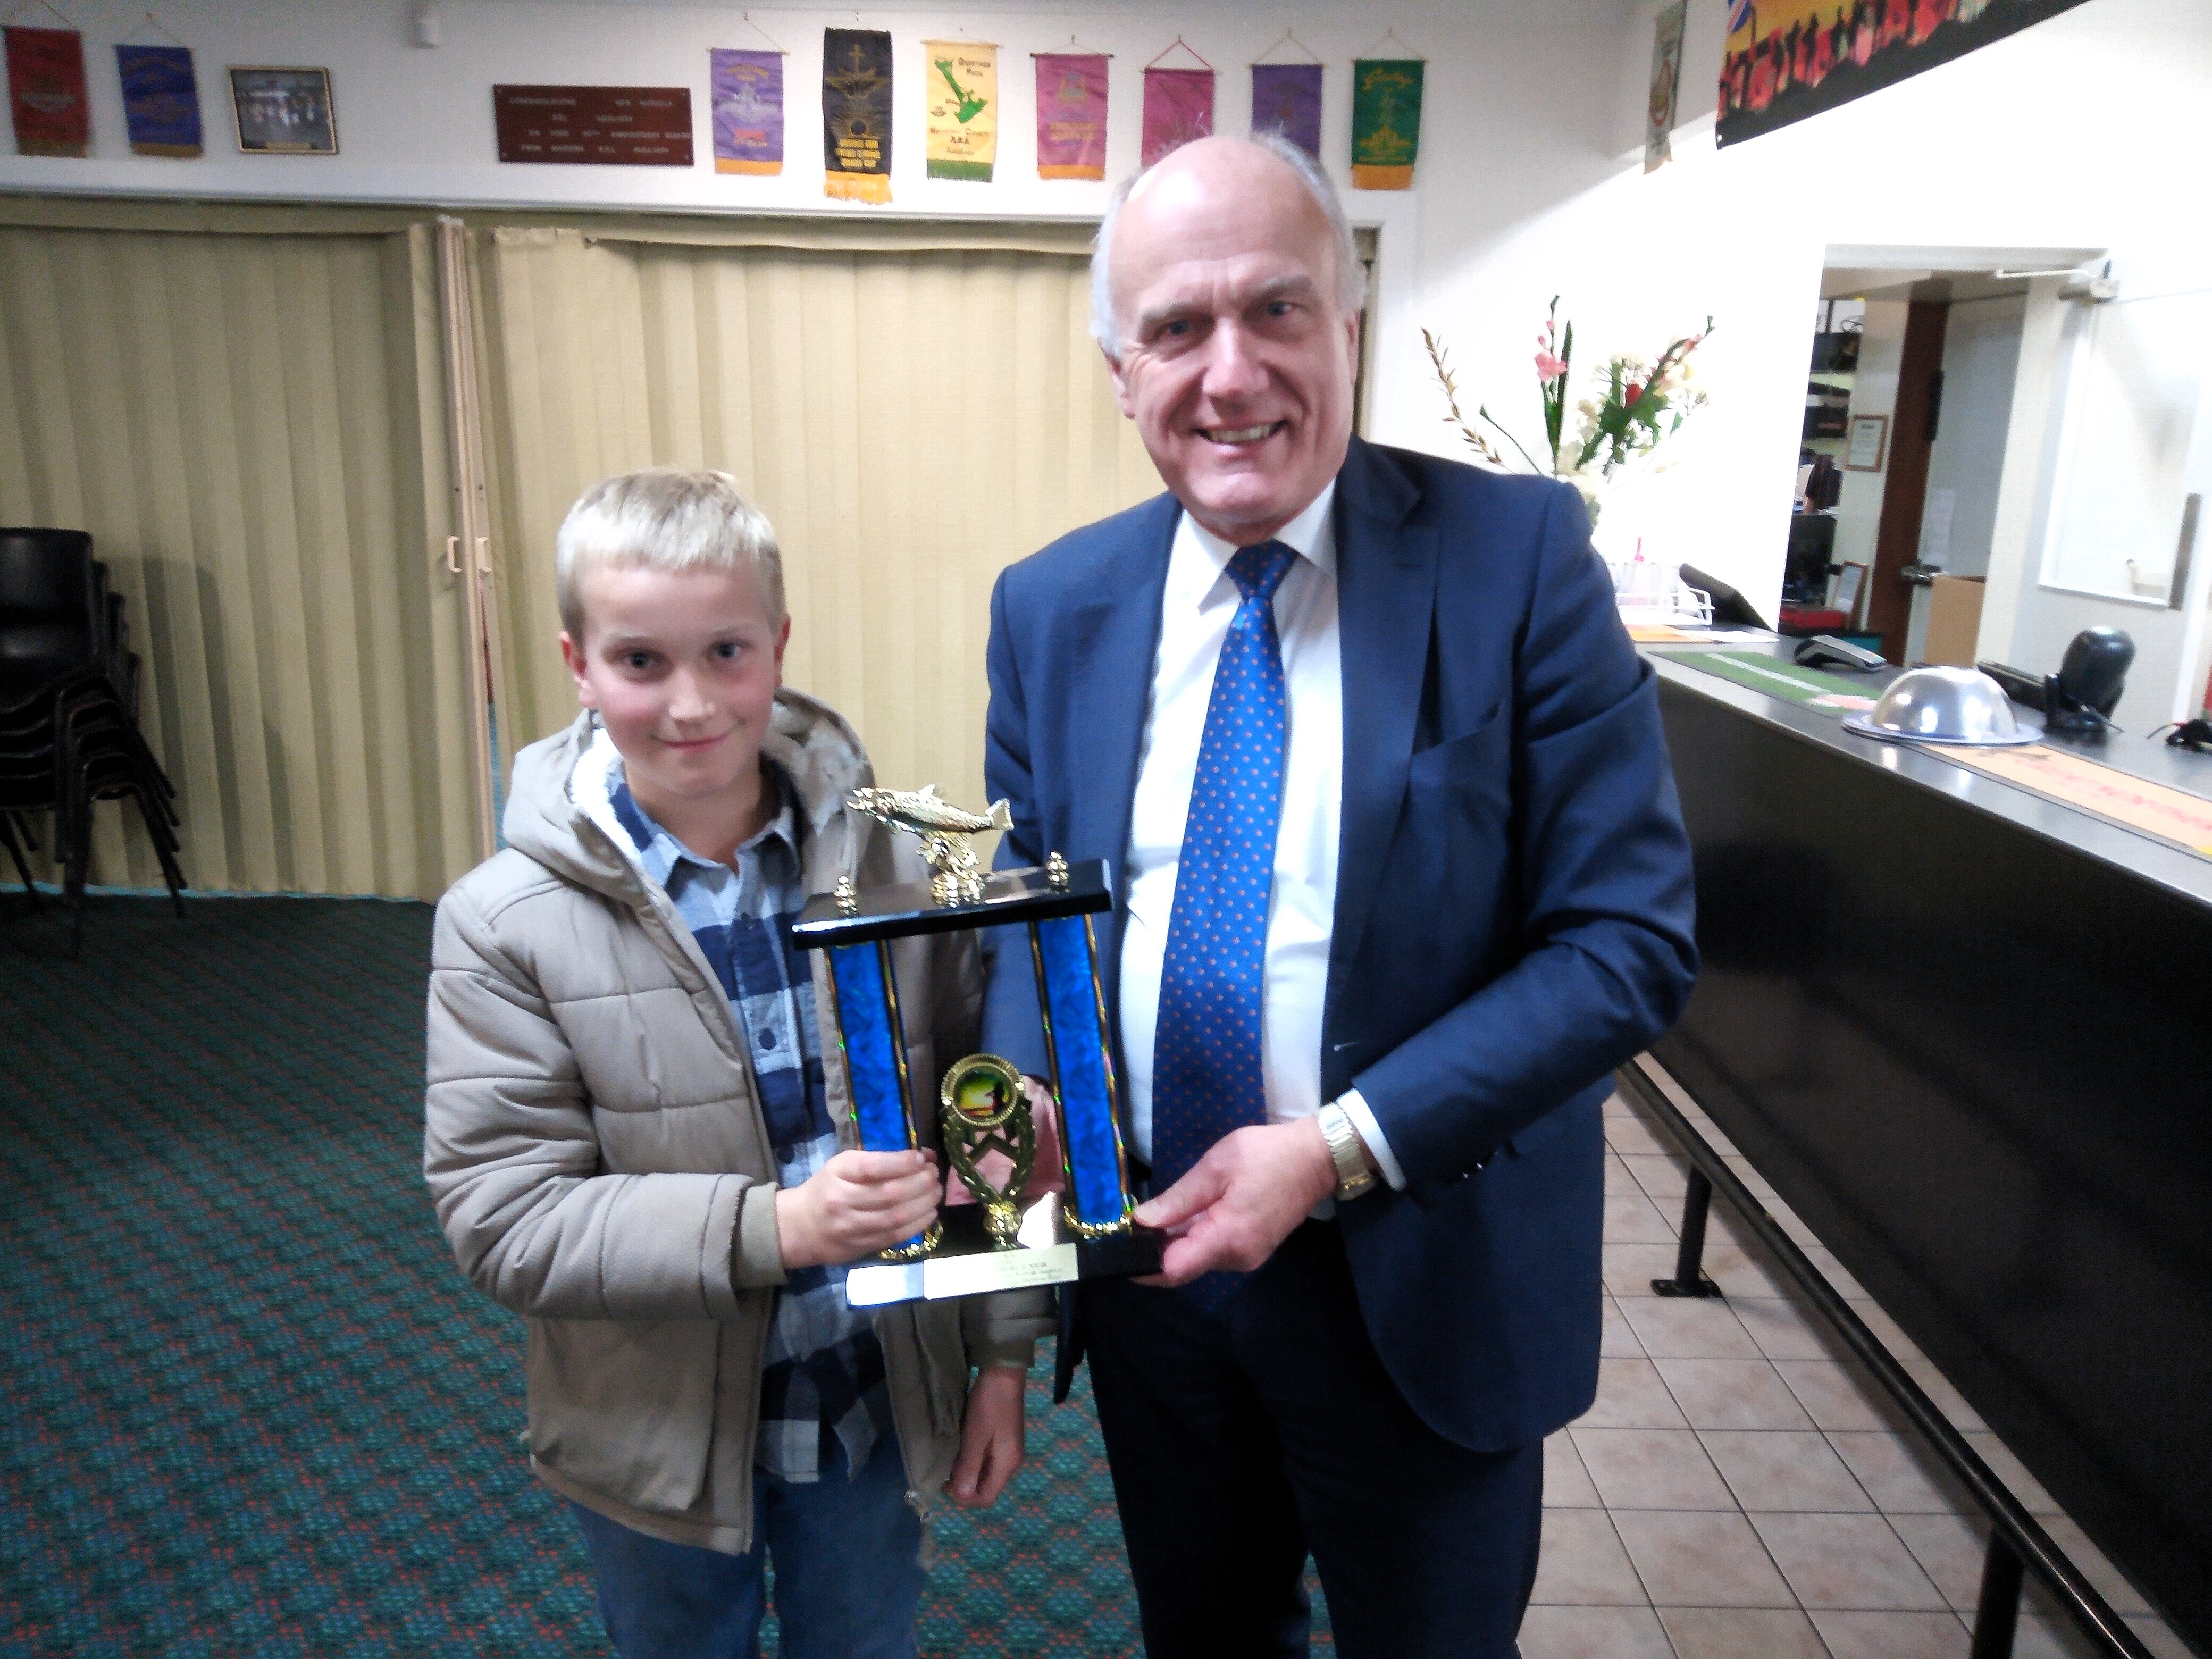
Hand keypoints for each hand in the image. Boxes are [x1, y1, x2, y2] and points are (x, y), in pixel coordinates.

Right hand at [775, 1148, 940, 1270]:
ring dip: (923, 1204)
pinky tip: (929, 1213)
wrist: (801, 1227)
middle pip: (889, 1194)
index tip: (921, 1158)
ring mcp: (851, 1228)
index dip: (902, 1163)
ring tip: (936, 1192)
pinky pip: (894, 1236)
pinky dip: (917, 1224)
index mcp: (837, 1174)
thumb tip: (924, 1156)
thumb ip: (881, 1160)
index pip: (872, 1168)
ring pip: (895, 1218)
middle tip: (934, 1174)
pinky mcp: (860, 1247)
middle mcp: (841, 1202)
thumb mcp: (844, 1166)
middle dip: (920, 1183)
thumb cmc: (828, 1188)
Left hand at [945, 1365, 1025, 1507]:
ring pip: (985, 1475)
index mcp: (1007, 1465)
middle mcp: (1011, 1463)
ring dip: (967, 1473)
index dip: (964, 1498)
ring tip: (951, 1458)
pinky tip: (961, 1449)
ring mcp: (1008, 1452)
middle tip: (945, 1470)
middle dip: (964, 1485)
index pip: (986, 1498)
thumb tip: (962, 1496)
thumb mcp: (975, 1436)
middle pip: (986, 1488)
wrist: (1003, 1373)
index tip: (945, 1482)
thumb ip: (969, 1467)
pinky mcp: (1004, 1442)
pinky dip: (972, 1461)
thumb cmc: (989, 1404)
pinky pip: (987, 1462)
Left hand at [1132, 1119, 1337, 1285]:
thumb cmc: (1266, 1155)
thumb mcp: (1216, 1167)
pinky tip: (1180, 1217)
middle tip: (1126, 1228)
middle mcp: (1236, 1258)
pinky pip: (1213, 1250)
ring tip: (1150, 1218)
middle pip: (1183, 1266)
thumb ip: (1179, 1198)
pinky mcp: (1251, 1248)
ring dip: (1173, 1243)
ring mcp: (1246, 1256)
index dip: (1142, 1267)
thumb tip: (1142, 1221)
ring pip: (1197, 1258)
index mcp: (1226, 1238)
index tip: (1117, 1254)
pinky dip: (1193, 1238)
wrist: (1317, 1158)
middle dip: (1154, 1251)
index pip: (1174, 1270)